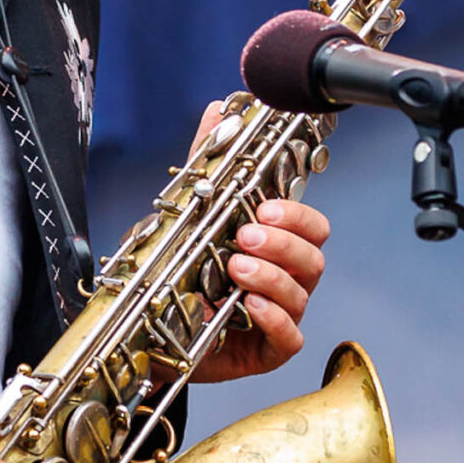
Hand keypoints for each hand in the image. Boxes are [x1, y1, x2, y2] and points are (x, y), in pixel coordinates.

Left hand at [186, 104, 331, 384]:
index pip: (309, 225)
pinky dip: (274, 319)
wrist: (150, 335)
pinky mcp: (267, 351)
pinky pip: (289, 339)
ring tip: (237, 268)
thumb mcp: (184, 216)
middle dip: (284, 242)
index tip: (265, 208)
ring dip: (272, 276)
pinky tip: (250, 306)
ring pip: (302, 293)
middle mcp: (282, 278)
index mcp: (272, 246)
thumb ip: (205, 166)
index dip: (296, 215)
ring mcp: (278, 315)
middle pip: (313, 256)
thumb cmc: (177, 278)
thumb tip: (218, 111)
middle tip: (246, 236)